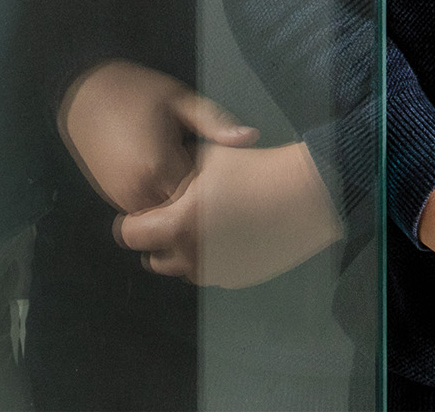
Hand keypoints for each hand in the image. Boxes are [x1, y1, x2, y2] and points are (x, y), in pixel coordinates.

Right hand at [58, 60, 256, 215]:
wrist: (83, 92)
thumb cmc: (137, 91)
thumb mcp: (179, 100)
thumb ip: (214, 123)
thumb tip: (251, 139)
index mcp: (160, 168)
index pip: (201, 202)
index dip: (219, 194)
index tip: (232, 178)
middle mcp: (139, 191)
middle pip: (181, 217)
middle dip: (200, 206)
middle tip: (219, 185)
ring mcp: (122, 198)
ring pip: (162, 220)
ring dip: (179, 208)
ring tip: (197, 183)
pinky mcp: (112, 197)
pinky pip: (145, 212)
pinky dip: (161, 204)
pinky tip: (173, 182)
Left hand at [114, 139, 343, 288]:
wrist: (304, 195)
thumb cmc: (253, 169)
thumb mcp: (207, 157)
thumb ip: (175, 175)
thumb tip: (160, 182)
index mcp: (177, 226)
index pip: (130, 234)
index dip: (131, 220)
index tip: (143, 209)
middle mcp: (191, 256)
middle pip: (152, 258)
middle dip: (156, 239)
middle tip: (173, 216)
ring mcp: (215, 272)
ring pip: (181, 269)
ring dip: (181, 251)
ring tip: (201, 225)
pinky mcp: (237, 278)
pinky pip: (210, 272)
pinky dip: (209, 257)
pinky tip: (227, 234)